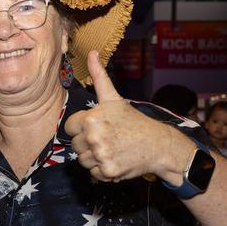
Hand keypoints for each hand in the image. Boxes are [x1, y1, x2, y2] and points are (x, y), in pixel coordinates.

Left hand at [64, 51, 186, 181]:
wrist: (157, 144)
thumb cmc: (133, 120)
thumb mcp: (113, 98)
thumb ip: (99, 76)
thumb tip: (92, 52)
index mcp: (91, 119)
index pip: (69, 128)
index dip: (81, 128)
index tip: (97, 127)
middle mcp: (93, 137)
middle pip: (75, 145)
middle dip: (88, 143)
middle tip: (108, 138)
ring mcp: (100, 155)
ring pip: (82, 160)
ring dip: (94, 157)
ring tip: (112, 148)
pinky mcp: (108, 171)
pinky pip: (93, 173)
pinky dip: (102, 170)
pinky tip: (115, 159)